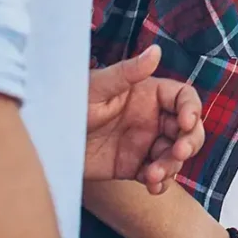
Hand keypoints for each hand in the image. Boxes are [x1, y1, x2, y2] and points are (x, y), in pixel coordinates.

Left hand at [83, 45, 204, 192]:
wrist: (45, 137)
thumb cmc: (69, 102)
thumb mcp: (98, 86)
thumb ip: (128, 72)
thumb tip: (156, 50)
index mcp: (149, 94)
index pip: (184, 99)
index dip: (192, 109)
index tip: (186, 122)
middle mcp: (153, 118)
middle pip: (187, 129)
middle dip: (189, 141)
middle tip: (177, 153)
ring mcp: (145, 144)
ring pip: (174, 155)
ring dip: (172, 165)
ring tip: (154, 175)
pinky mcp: (133, 167)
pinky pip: (156, 175)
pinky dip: (161, 182)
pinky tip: (153, 186)